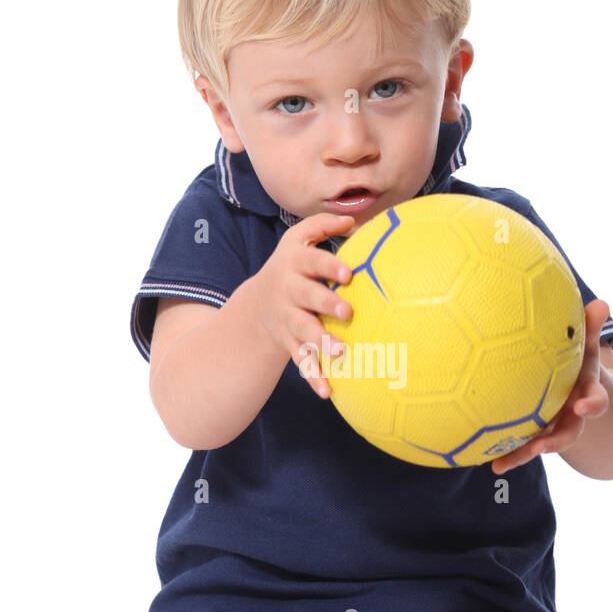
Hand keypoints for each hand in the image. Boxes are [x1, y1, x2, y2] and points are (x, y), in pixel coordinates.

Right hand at [256, 212, 355, 397]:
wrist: (258, 302)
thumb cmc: (292, 265)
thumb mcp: (298, 239)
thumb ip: (322, 225)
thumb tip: (354, 220)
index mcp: (294, 264)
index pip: (312, 262)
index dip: (328, 266)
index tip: (348, 273)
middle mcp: (288, 291)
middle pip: (307, 297)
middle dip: (326, 304)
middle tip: (348, 313)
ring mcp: (287, 319)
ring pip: (303, 331)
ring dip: (320, 343)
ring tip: (341, 353)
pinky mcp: (287, 341)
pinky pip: (300, 359)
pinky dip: (313, 376)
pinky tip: (327, 391)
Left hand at [490, 300, 611, 473]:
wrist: (576, 389)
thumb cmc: (577, 359)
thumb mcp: (585, 343)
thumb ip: (590, 326)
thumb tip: (602, 302)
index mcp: (586, 394)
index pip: (595, 400)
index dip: (592, 406)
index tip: (583, 407)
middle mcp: (571, 416)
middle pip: (568, 433)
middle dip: (556, 441)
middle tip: (542, 446)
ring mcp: (552, 428)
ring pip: (539, 445)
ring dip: (522, 454)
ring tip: (500, 464)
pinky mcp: (533, 434)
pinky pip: (517, 444)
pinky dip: (502, 452)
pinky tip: (477, 459)